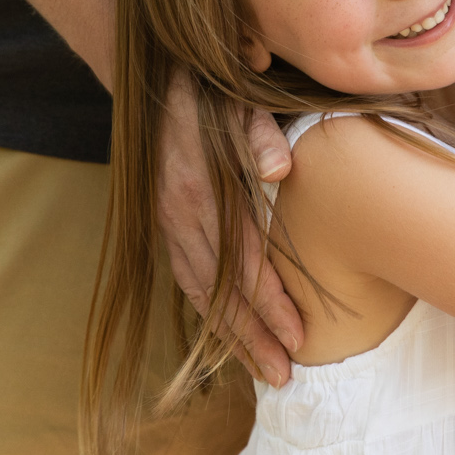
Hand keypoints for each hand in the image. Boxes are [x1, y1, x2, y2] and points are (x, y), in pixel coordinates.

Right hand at [158, 73, 303, 385]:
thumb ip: (259, 132)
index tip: (300, 336)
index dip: (271, 302)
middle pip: (219, 291)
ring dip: (231, 338)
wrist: (153, 78)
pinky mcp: (165, 226)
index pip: (242, 261)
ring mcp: (167, 223)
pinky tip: (230, 340)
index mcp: (200, 189)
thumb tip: (281, 170)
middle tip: (285, 376)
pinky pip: (187, 281)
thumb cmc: (210, 89)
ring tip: (262, 372)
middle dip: (253, 338)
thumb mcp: (235, 97)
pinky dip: (209, 316)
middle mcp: (179, 215)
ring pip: (198, 294)